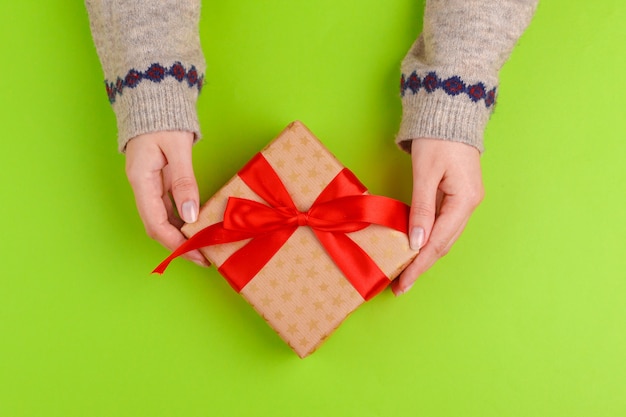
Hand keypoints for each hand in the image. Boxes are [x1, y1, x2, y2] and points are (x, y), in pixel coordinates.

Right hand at [125, 131, 208, 266]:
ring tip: (204, 246)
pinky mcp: (158, 180)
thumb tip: (190, 214)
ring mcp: (150, 184)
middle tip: (204, 256)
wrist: (153, 96)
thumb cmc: (163, 119)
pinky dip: (182, 220)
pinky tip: (197, 226)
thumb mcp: (176, 148)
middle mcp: (142, 186)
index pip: (155, 223)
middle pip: (157, 226)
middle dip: (179, 245)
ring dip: (181, 234)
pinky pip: (169, 207)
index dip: (174, 243)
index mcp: (141, 180)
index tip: (195, 254)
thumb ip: (183, 181)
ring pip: (163, 218)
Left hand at [391, 138, 483, 295]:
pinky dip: (429, 238)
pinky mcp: (458, 195)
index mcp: (464, 200)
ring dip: (425, 254)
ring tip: (406, 271)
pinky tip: (415, 247)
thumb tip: (416, 242)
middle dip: (422, 264)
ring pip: (444, 236)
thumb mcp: (425, 174)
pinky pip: (443, 224)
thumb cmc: (438, 138)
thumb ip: (421, 209)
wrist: (451, 110)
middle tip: (401, 284)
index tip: (403, 282)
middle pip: (444, 243)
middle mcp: (469, 204)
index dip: (419, 263)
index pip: (439, 241)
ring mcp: (465, 200)